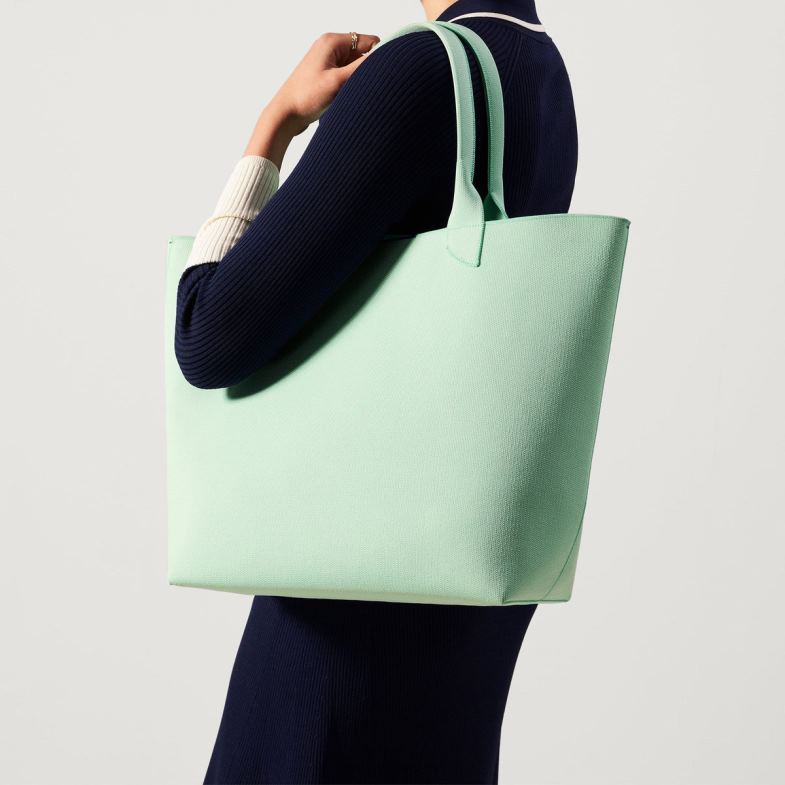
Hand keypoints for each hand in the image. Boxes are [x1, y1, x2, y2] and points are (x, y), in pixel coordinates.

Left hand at [244, 32, 379, 165]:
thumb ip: (362, 67)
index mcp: (332, 42)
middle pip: (362, 53)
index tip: (381, 74)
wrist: (286, 115)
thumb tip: (383, 56)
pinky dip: (350, 86)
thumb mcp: (338, 81)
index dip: (378, 56)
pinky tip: (345, 97)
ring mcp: (328, 61)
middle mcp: (330, 47)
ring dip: (358, 80)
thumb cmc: (306, 97)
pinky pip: (347, 76)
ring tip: (349, 94)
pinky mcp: (327, 75)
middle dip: (367, 70)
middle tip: (362, 87)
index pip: (368, 41)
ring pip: (355, 67)